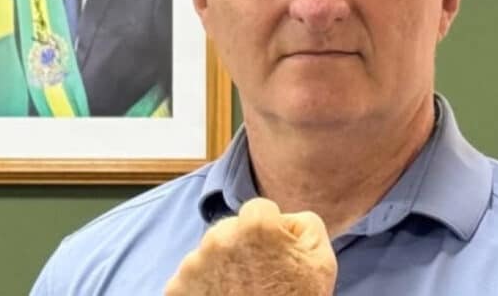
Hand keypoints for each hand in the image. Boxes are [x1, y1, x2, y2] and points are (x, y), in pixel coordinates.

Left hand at [164, 198, 337, 295]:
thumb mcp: (321, 260)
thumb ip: (304, 223)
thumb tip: (283, 218)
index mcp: (254, 226)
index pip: (259, 209)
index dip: (270, 230)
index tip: (274, 253)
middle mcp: (219, 238)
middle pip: (230, 228)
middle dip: (241, 245)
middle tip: (258, 276)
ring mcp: (194, 265)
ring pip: (209, 252)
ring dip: (222, 265)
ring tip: (241, 292)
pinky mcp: (177, 289)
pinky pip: (191, 277)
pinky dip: (203, 287)